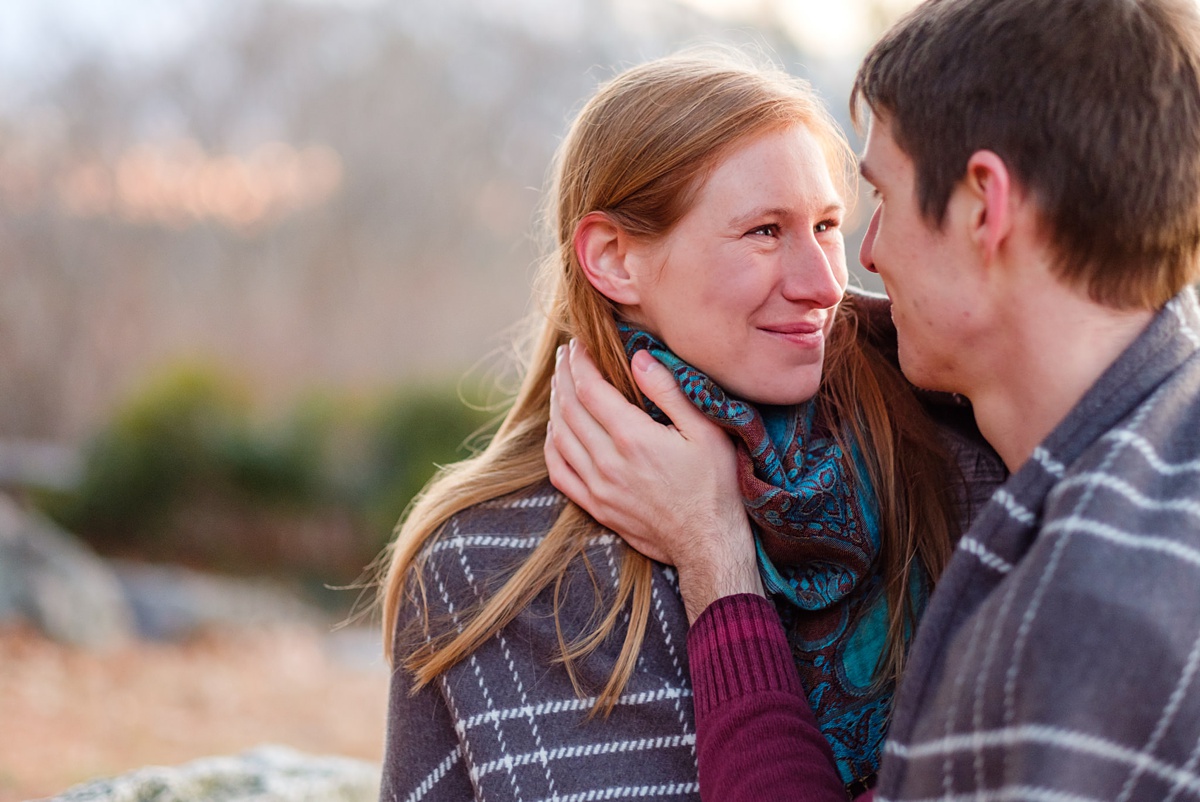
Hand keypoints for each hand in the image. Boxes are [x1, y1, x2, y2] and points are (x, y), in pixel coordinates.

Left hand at [545, 340, 763, 621]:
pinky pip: (559, 471)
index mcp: (633, 438)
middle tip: (565, 356)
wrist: (709, 544)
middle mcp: (608, 462)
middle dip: (563, 376)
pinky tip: (557, 430)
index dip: (579, 362)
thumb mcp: (706, 431)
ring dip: (555, 406)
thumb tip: (639, 357)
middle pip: (569, 408)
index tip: (578, 345)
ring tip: (561, 384)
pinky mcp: (596, 507)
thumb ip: (670, 392)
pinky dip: (552, 445)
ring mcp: (598, 488)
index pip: (589, 389)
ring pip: (560, 437)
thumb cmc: (715, 485)